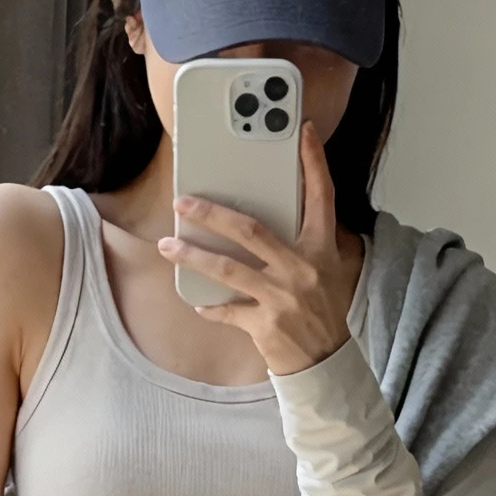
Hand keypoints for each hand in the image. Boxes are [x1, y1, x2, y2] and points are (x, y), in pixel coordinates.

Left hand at [159, 124, 354, 376]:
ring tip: (167, 245)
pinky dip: (209, 306)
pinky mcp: (265, 325)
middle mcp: (302, 268)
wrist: (327, 364)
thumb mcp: (327, 269)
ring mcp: (282, 298)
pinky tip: (195, 300)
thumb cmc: (323, 311)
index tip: (302, 130)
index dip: (313, 162)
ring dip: (193, 256)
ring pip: (228, 269)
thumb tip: (261, 217)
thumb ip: (302, 241)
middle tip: (183, 201)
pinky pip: (228, 311)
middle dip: (213, 214)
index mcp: (321, 248)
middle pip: (251, 230)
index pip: (321, 196)